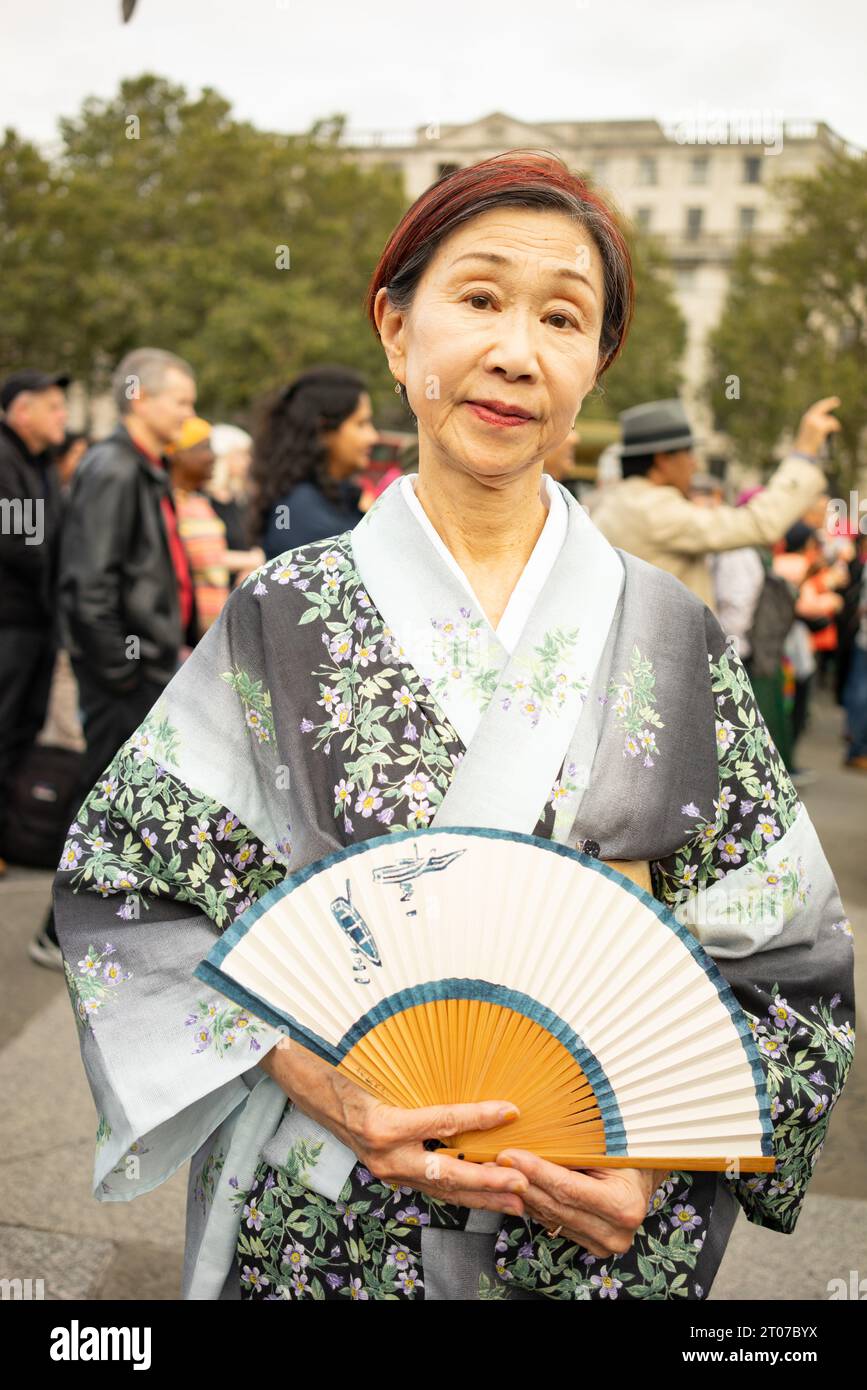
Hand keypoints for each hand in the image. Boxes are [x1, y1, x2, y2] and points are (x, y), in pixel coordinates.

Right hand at [259, 1039, 529, 1216]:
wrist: (309, 1092)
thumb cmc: (344, 1074)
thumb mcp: (379, 1072)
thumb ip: (419, 1082)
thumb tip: (463, 1078)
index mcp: (383, 1124)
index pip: (442, 1121)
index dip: (479, 1117)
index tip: (511, 1111)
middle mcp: (385, 1154)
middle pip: (446, 1173)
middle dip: (488, 1181)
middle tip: (523, 1185)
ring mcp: (386, 1169)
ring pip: (442, 1188)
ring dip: (481, 1195)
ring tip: (515, 1201)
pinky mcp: (388, 1173)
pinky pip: (429, 1186)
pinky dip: (459, 1192)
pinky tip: (482, 1194)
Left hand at [495, 1149, 670, 1256]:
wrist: (644, 1174)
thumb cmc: (627, 1151)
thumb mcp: (607, 1144)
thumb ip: (573, 1147)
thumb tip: (530, 1133)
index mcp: (624, 1206)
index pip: (568, 1188)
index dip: (535, 1171)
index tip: (508, 1154)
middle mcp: (615, 1233)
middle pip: (556, 1206)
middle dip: (521, 1182)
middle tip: (492, 1161)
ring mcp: (603, 1244)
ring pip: (550, 1217)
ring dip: (521, 1194)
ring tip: (495, 1171)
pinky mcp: (590, 1245)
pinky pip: (553, 1223)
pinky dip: (533, 1204)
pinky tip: (514, 1187)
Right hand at [794, 397, 841, 457]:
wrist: (803, 451)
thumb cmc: (806, 444)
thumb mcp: (809, 431)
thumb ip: (816, 423)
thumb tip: (827, 419)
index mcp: (806, 418)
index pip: (816, 407)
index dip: (824, 403)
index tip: (830, 401)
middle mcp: (810, 418)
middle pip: (822, 406)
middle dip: (830, 403)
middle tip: (837, 401)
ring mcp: (816, 422)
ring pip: (829, 418)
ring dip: (834, 423)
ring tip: (835, 429)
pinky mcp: (821, 427)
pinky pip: (832, 424)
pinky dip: (836, 426)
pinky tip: (837, 429)